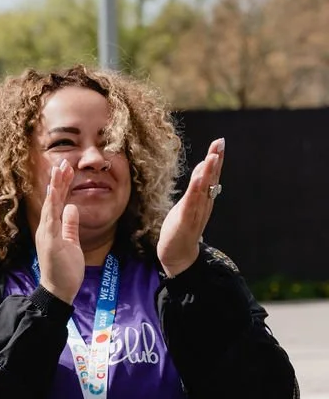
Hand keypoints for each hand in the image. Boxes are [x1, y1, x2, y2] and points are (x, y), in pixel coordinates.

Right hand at [34, 160, 83, 304]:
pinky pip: (51, 219)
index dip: (62, 186)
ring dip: (55, 187)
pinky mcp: (50, 241)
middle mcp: (46, 229)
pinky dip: (53, 204)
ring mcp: (47, 234)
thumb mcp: (71, 244)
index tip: (67, 169)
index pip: (58, 202)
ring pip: (50, 205)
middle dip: (59, 180)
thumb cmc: (64, 270)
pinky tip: (56, 191)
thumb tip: (72, 208)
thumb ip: (70, 225)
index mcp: (52, 229)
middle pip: (53, 200)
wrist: (57, 291)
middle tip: (64, 161)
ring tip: (60, 169)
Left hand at [157, 138, 224, 278]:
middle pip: (211, 179)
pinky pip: (191, 204)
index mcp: (204, 199)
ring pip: (203, 190)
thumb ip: (197, 187)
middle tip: (220, 143)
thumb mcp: (189, 204)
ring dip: (208, 173)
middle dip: (216, 161)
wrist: (178, 257)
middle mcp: (203, 205)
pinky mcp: (185, 222)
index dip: (216, 159)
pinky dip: (195, 191)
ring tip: (212, 156)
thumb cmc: (182, 228)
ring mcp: (195, 213)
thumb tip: (202, 167)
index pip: (211, 175)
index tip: (220, 142)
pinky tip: (198, 179)